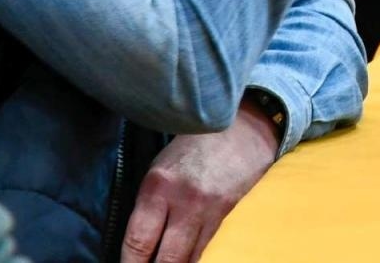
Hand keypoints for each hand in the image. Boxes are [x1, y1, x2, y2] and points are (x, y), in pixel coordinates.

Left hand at [119, 102, 278, 262]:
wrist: (241, 130)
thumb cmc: (193, 147)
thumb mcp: (160, 169)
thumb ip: (149, 206)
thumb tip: (140, 245)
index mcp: (159, 186)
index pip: (138, 241)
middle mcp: (185, 202)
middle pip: (167, 259)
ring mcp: (211, 211)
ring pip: (190, 260)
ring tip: (167, 262)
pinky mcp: (230, 217)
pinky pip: (210, 250)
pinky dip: (197, 258)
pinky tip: (188, 258)